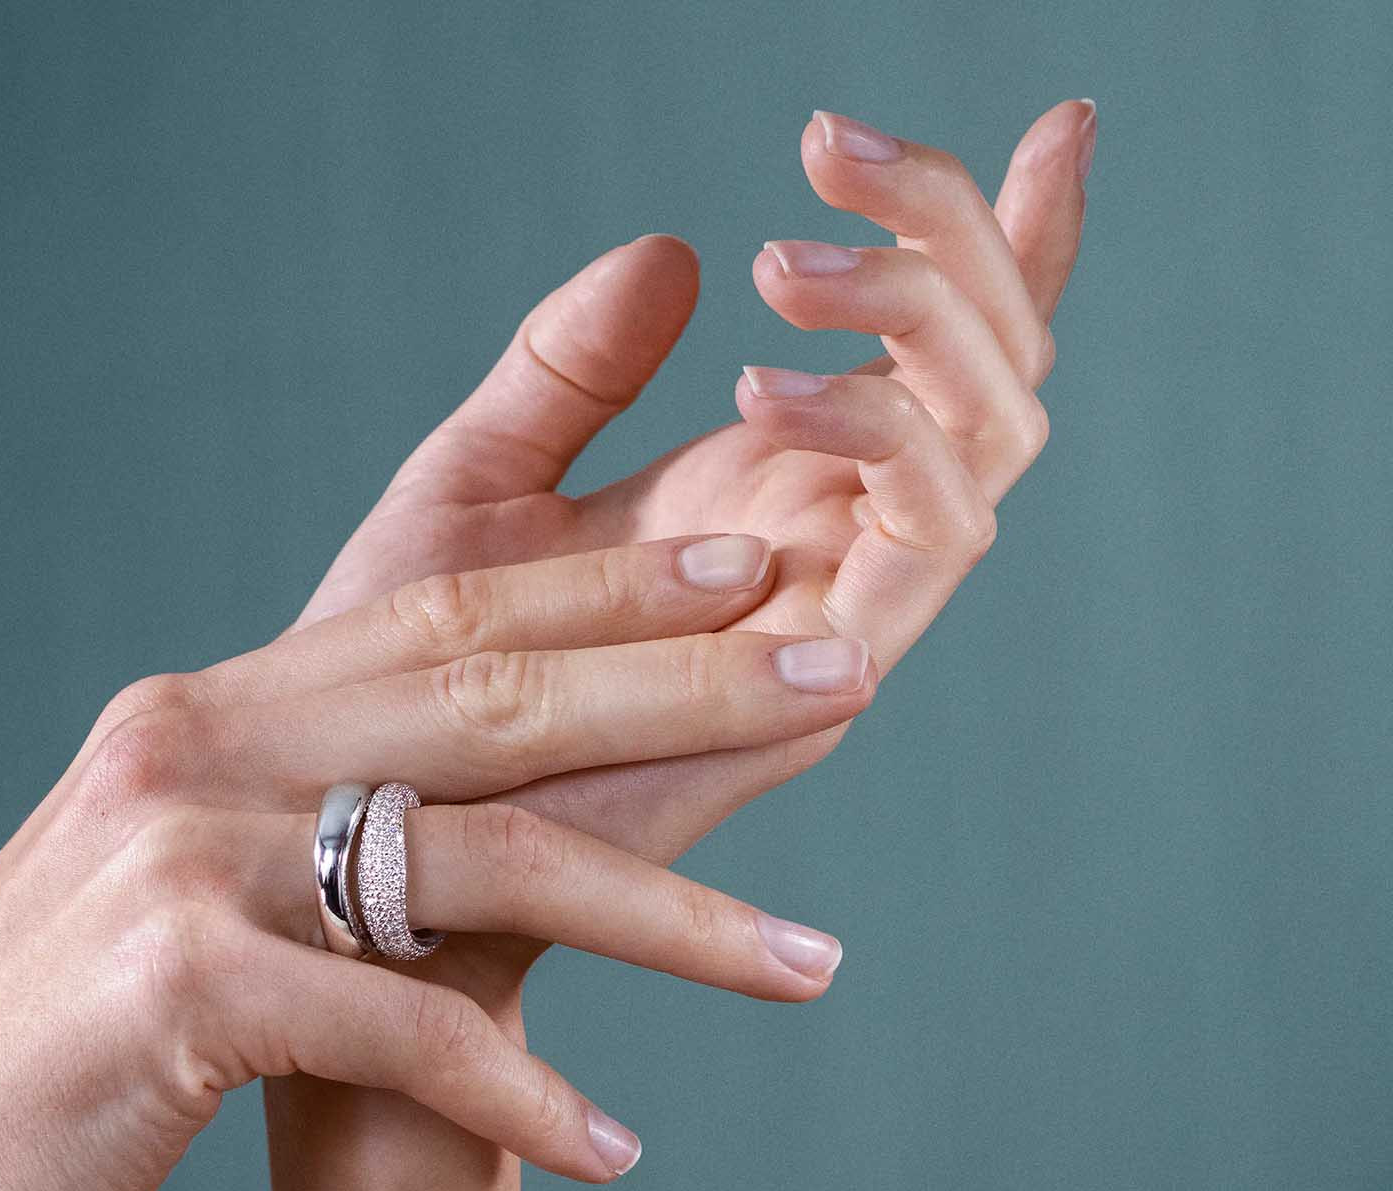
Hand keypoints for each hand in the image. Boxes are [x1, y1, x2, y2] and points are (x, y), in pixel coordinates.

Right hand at [0, 541, 873, 1190]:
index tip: (748, 574)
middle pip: (491, 693)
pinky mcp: (182, 997)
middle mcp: (197, 754)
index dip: (602, 585)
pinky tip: (614, 1153)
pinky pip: (406, 1033)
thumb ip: (283, 825)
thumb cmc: (55, 1050)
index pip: (437, 613)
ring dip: (671, 915)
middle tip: (846, 678)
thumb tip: (423, 809)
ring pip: (484, 859)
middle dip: (686, 685)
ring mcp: (186, 866)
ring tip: (814, 964)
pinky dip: (518, 1096)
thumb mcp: (168, 893)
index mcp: (204, 716)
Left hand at [299, 101, 1092, 924]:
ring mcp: (829, 613)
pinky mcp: (817, 685)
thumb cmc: (402, 675)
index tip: (1061, 120)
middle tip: (835, 146)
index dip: (1002, 242)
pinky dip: (884, 435)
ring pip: (991, 439)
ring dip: (926, 319)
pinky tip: (765, 390)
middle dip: (963, 240)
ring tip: (784, 267)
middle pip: (993, 373)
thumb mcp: (479, 483)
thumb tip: (674, 249)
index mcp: (758, 493)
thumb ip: (570, 372)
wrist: (369, 831)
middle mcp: (820, 548)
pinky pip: (930, 539)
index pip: (927, 358)